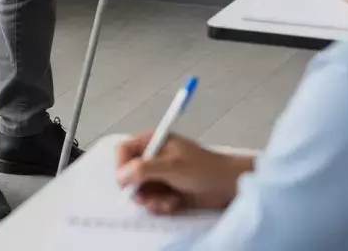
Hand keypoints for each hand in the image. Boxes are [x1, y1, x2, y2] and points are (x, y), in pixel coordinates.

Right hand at [115, 133, 250, 213]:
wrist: (226, 186)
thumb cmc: (204, 168)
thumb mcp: (172, 166)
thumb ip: (145, 169)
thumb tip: (121, 175)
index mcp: (152, 142)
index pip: (123, 150)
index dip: (121, 167)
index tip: (126, 184)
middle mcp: (152, 158)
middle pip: (128, 174)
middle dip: (138, 190)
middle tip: (149, 197)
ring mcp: (159, 176)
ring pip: (140, 192)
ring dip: (152, 200)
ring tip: (169, 200)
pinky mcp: (165, 191)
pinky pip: (152, 202)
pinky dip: (161, 206)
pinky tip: (174, 203)